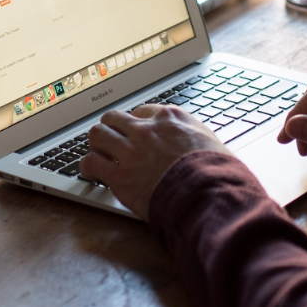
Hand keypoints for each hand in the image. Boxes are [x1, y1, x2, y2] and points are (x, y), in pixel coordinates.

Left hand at [80, 104, 230, 218]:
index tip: (136, 133)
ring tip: (98, 154)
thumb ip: (196, 139)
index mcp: (171, 118)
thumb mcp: (213, 143)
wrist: (209, 194)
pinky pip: (91, 162)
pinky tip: (91, 173)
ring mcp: (131, 151)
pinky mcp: (120, 176)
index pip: (142, 111)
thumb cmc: (218, 173)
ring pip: (97, 134)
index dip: (137, 124)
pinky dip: (88, 167)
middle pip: (114, 118)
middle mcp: (147, 129)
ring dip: (96, 144)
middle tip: (112, 142)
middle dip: (111, 129)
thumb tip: (200, 146)